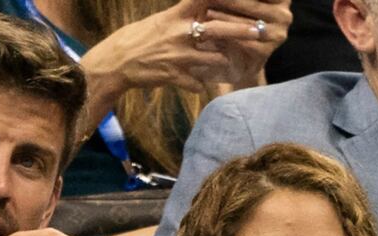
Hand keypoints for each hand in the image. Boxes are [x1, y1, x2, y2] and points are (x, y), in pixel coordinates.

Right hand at [79, 0, 290, 132]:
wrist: (115, 62)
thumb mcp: (161, 20)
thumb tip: (203, 8)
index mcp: (176, 15)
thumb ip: (183, 16)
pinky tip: (206, 86)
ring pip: (212, 59)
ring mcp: (177, 56)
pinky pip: (196, 83)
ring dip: (226, 62)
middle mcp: (179, 33)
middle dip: (242, 30)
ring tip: (235, 62)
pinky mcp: (172, 76)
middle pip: (218, 29)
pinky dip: (202, 85)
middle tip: (261, 31)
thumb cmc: (137, 38)